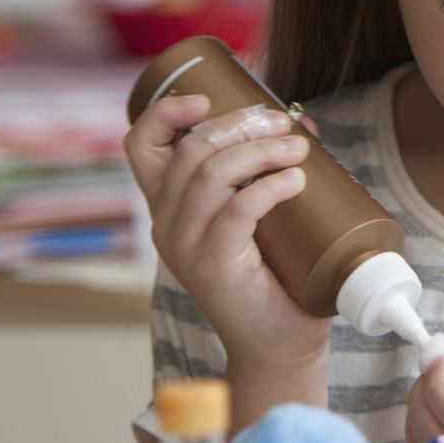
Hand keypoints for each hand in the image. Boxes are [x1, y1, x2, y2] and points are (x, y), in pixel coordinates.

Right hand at [124, 94, 331, 379]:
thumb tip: (301, 124)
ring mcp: (186, 247)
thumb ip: (271, 171)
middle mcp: (167, 223)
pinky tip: (295, 179)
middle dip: (238, 124)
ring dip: (259, 150)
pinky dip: (267, 188)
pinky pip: (235, 213)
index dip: (166, 112)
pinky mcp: (214, 267)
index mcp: (170, 206)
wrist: (279, 343)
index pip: (142, 146)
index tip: (206, 99)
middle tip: (282, 123)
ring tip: (297, 148)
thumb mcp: (266, 215)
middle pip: (190, 151)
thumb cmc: (277, 275)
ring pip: (210, 175)